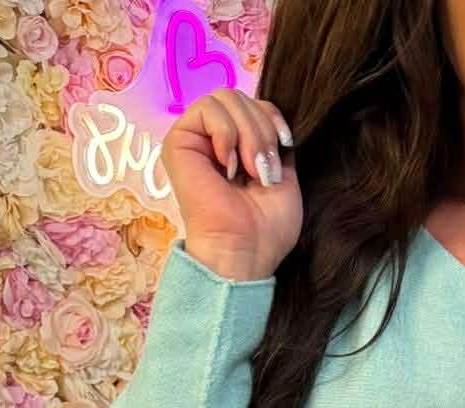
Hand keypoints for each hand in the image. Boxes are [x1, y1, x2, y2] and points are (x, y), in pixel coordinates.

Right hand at [160, 88, 302, 282]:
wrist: (244, 253)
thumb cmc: (265, 229)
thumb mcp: (284, 176)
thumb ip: (275, 141)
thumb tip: (272, 114)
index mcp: (236, 147)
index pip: (254, 104)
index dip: (272, 117)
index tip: (286, 145)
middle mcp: (213, 140)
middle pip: (240, 96)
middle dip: (262, 129)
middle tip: (264, 171)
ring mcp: (195, 139)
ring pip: (226, 97)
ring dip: (248, 133)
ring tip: (251, 172)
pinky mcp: (178, 142)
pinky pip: (208, 108)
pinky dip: (226, 134)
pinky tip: (229, 167)